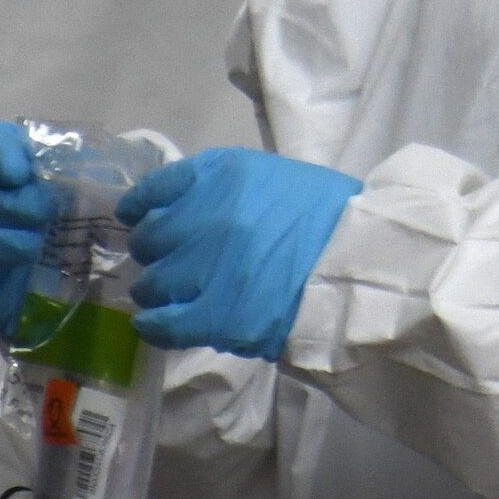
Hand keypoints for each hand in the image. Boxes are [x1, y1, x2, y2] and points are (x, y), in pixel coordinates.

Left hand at [119, 145, 359, 357]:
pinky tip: (152, 324)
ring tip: (164, 295)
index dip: (141, 206)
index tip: (136, 217)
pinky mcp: (218, 315)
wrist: (362, 263)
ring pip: (153, 281)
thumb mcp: (272, 177)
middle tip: (167, 261)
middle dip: (153, 251)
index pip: (158, 187)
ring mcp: (211, 266)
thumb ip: (223, 186)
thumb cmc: (326, 217)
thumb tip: (177, 209)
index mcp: (224, 174)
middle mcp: (209, 215)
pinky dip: (153, 325)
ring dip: (154, 289)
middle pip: (151, 237)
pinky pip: (164, 323)